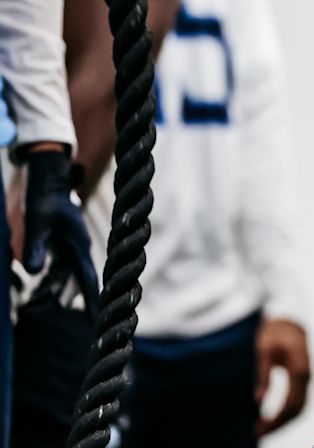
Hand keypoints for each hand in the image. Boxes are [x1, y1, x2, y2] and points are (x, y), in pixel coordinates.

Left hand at [21, 149, 97, 305]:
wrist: (49, 177)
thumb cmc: (43, 196)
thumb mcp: (36, 221)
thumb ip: (34, 245)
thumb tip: (31, 271)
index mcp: (78, 243)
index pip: (87, 277)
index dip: (91, 299)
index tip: (97, 320)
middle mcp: (79, 246)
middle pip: (84, 279)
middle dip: (86, 299)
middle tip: (91, 322)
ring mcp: (73, 244)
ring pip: (72, 275)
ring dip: (68, 291)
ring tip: (68, 311)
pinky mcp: (64, 242)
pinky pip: (63, 267)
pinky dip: (59, 281)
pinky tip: (50, 292)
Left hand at [255, 318, 310, 435]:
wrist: (290, 317)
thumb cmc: (275, 331)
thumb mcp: (264, 350)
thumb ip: (263, 374)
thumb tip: (259, 400)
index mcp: (299, 370)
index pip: (291, 404)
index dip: (276, 420)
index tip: (259, 429)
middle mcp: (307, 376)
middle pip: (298, 410)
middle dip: (279, 424)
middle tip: (258, 433)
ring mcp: (308, 377)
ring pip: (301, 407)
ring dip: (284, 420)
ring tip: (264, 428)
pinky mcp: (304, 377)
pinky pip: (300, 400)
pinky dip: (288, 412)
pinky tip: (273, 416)